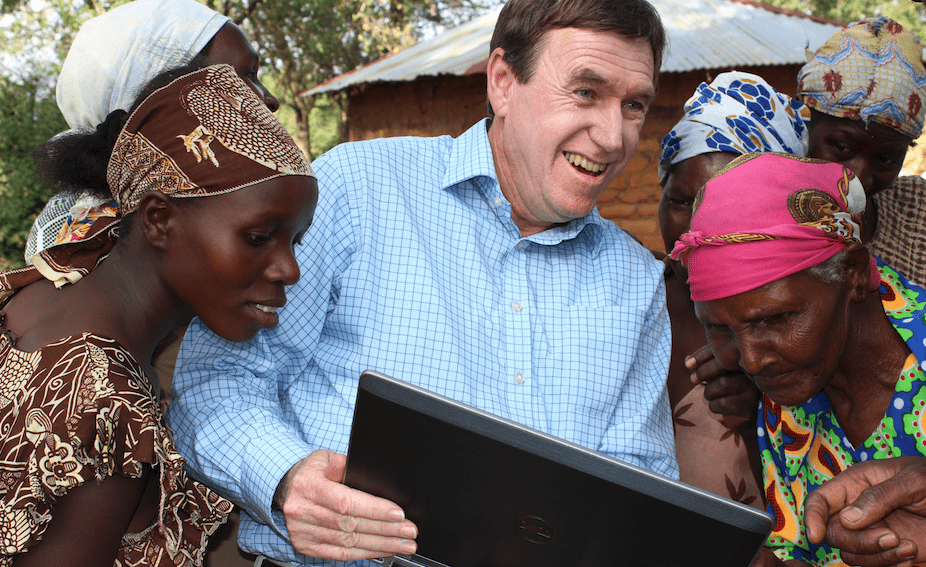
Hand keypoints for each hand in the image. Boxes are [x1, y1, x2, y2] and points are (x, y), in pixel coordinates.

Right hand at [277, 450, 417, 560]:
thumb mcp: (322, 459)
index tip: (398, 514)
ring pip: (348, 543)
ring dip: (380, 544)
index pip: (345, 502)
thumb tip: (345, 463)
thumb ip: (338, 463)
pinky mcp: (307, 546)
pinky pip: (340, 554)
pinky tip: (383, 550)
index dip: (374, 510)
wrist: (286, 490)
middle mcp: (303, 511)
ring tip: (403, 544)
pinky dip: (365, 553)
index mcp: (308, 487)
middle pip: (350, 525)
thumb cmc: (312, 474)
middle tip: (409, 531)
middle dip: (385, 529)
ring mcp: (304, 532)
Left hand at [685, 344, 758, 428]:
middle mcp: (750, 372)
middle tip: (693, 380)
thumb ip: (704, 366)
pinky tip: (717, 407)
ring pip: (722, 383)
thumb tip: (687, 359)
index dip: (701, 355)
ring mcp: (751, 389)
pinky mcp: (748, 406)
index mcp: (741, 361)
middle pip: (721, 365)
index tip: (688, 364)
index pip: (721, 351)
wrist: (746, 419)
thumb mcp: (716, 376)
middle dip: (702, 372)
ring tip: (710, 395)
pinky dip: (714, 406)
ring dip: (708, 392)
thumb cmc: (729, 392)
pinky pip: (723, 403)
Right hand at [804, 456, 925, 566]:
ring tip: (909, 548)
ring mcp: (873, 531)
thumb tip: (848, 519)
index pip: (820, 500)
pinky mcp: (889, 551)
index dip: (811, 517)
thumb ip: (879, 496)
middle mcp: (859, 509)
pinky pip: (874, 565)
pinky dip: (890, 566)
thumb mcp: (913, 480)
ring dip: (878, 556)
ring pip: (852, 554)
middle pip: (835, 533)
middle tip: (891, 538)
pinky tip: (911, 557)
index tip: (816, 537)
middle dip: (859, 541)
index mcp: (857, 483)